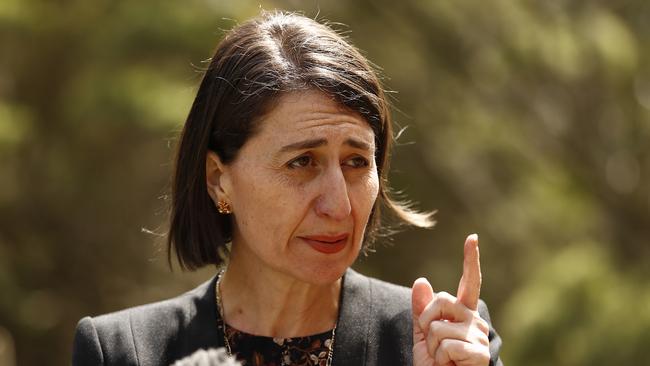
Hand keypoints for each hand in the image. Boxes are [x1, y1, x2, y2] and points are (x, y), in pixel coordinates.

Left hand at [411, 234, 489, 365]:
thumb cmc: (436, 364)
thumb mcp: (422, 335)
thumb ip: (421, 310)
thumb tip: (421, 281)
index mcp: (462, 313)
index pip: (468, 283)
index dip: (470, 260)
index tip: (472, 238)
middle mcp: (474, 320)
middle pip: (441, 301)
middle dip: (426, 322)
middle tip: (434, 344)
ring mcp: (479, 336)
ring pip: (439, 328)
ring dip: (433, 347)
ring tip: (444, 359)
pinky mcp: (480, 354)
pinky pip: (447, 346)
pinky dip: (441, 359)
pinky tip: (451, 365)